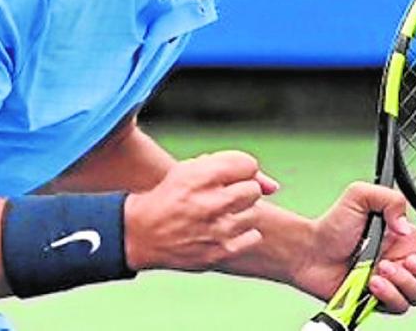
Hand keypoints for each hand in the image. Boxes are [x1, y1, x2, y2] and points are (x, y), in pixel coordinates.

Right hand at [123, 150, 278, 271]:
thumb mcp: (191, 170)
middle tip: (223, 198)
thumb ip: (235, 169)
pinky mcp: (220, 252)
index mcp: (201, 175)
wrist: (141, 233)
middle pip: (253, 189)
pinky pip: (253, 236)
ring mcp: (216, 229)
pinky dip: (241, 234)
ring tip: (220, 215)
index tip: (227, 178)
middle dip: (242, 191)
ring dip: (241, 213)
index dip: (240, 170)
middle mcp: (209, 202)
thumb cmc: (172, 195)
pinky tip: (221, 231)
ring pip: (254, 213)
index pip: (248, 164)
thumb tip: (275, 187)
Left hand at [294, 182, 415, 315]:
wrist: (309, 251)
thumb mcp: (361, 197)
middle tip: (408, 261)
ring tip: (380, 268)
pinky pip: (399, 307)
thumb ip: (389, 201)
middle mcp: (405, 265)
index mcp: (408, 241)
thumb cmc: (334, 224)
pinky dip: (389, 294)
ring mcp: (394, 286)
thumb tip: (407, 229)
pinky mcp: (380, 302)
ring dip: (404, 282)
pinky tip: (372, 282)